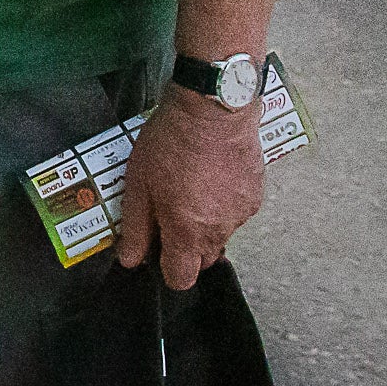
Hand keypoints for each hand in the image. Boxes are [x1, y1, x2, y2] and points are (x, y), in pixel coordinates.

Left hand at [114, 93, 265, 290]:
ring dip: (205, 224)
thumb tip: (131, 259)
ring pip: (220, 235)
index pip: (181, 278)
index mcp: (187, 231)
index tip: (157, 248)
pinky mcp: (255, 195)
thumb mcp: (139, 182)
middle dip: (185, 247)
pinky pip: (235, 213)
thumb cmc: (172, 140)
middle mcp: (218, 229)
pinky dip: (222, 204)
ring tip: (190, 187)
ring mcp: (241, 213)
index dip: (165, 268)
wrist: (213, 106)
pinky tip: (211, 176)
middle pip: (202, 260)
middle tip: (170, 212)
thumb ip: (136, 226)